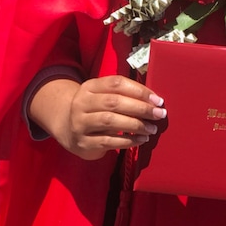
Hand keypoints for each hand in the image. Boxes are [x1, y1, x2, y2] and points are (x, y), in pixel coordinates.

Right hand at [31, 74, 166, 160]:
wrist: (67, 129)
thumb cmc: (95, 110)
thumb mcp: (102, 96)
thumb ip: (124, 95)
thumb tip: (153, 102)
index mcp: (90, 87)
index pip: (116, 83)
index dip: (139, 90)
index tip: (157, 100)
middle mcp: (81, 103)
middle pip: (114, 102)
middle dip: (140, 108)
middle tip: (159, 114)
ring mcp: (80, 123)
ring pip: (110, 121)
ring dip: (135, 125)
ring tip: (151, 129)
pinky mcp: (83, 142)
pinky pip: (108, 141)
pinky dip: (128, 141)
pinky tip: (141, 140)